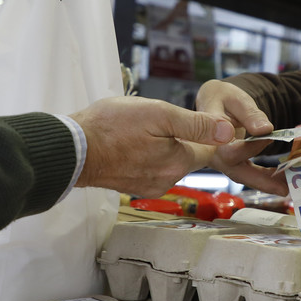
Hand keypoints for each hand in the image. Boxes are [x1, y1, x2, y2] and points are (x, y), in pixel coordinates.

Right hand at [70, 97, 234, 196]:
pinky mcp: (132, 185)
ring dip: (162, 145)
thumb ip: (196, 124)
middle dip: (182, 137)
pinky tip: (130, 142)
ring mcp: (148, 185)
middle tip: (160, 119)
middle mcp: (167, 180)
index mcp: (178, 163)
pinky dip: (146, 154)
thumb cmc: (110, 127)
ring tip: (141, 129)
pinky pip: (150, 168)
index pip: (210, 149)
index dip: (208, 131)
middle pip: (188, 155)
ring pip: (168, 161)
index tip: (198, 118)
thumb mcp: (159, 114)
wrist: (71, 150)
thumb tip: (229, 131)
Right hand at [196, 80, 286, 195]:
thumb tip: (266, 129)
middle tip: (286, 189)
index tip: (271, 137)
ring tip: (291, 186)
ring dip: (268, 183)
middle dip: (263, 182)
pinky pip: (249, 172)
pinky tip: (285, 179)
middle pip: (238, 173)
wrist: (212, 102)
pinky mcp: (234, 163)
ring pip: (245, 176)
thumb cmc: (221, 97)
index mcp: (210, 138)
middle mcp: (216, 155)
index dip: (251, 147)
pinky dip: (267, 177)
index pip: (230, 150)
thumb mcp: (234, 99)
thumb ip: (249, 113)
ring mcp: (224, 162)